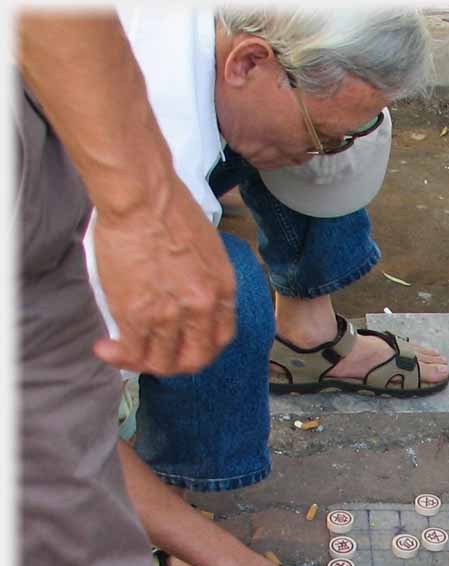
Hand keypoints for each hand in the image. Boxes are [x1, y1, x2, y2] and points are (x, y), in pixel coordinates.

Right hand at [91, 175, 234, 375]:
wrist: (143, 197)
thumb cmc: (168, 209)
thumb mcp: (207, 248)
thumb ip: (203, 278)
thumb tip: (188, 293)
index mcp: (222, 290)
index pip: (220, 337)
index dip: (201, 347)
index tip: (183, 345)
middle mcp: (202, 309)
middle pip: (195, 358)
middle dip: (175, 364)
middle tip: (154, 356)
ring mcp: (171, 315)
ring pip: (163, 363)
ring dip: (142, 364)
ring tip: (123, 352)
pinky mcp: (138, 315)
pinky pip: (133, 354)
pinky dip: (119, 357)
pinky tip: (105, 348)